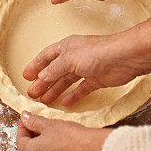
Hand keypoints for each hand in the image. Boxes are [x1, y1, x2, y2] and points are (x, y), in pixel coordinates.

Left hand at [16, 111, 110, 150]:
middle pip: (29, 149)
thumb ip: (34, 121)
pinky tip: (61, 142)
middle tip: (39, 123)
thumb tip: (25, 117)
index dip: (23, 126)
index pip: (20, 139)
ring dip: (42, 144)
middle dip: (32, 135)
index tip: (27, 117)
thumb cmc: (72, 138)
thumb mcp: (50, 125)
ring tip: (52, 131)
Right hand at [23, 18, 150, 105]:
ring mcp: (86, 68)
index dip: (36, 66)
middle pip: (55, 71)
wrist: (124, 58)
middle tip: (32, 94)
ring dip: (55, 90)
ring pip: (66, 81)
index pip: (46, 56)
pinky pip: (81, 89)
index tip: (25, 76)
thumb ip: (54, 69)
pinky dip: (73, 95)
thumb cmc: (97, 52)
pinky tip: (65, 103)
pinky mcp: (97, 79)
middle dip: (43, 82)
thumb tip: (41, 77)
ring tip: (44, 101)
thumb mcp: (69, 59)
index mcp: (66, 47)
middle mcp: (75, 57)